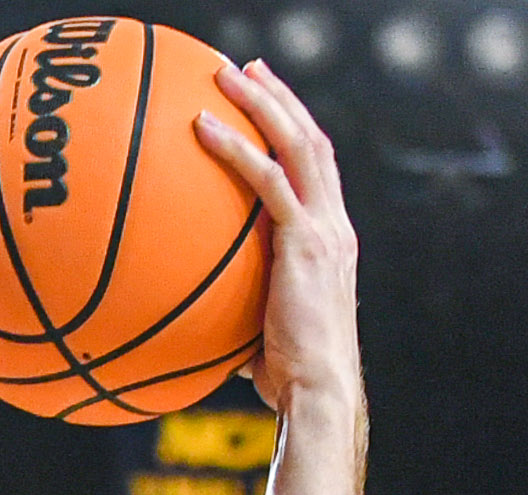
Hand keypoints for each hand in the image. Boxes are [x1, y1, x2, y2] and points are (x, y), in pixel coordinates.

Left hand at [191, 59, 361, 423]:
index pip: (318, 171)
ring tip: (225, 73)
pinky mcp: (304, 241)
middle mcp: (335, 225)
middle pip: (312, 141)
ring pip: (297, 144)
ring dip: (261, 102)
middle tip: (247, 68)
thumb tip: (192, 324)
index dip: (294, 131)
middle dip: (280, 98)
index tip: (265, 104)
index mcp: (332, 241)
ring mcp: (324, 229)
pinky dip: (236, 146)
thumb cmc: (288, 382)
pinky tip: (201, 126)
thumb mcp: (261, 336)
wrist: (318, 393)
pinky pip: (268, 179)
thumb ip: (238, 313)